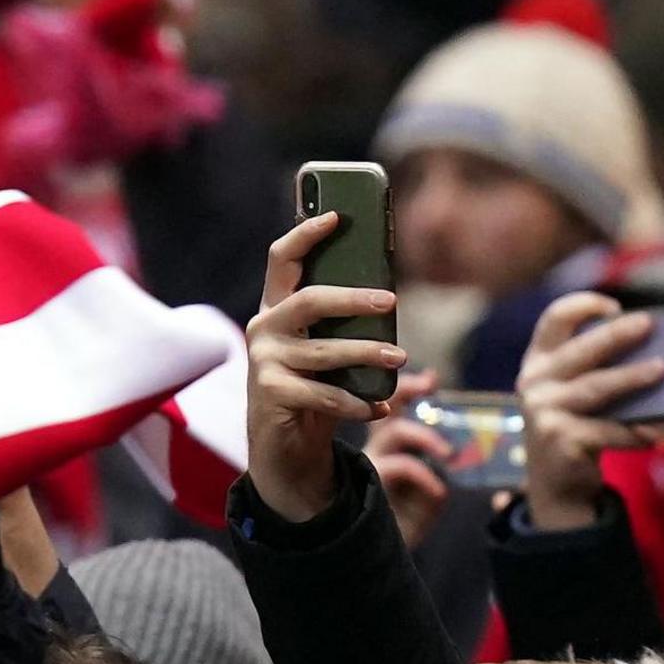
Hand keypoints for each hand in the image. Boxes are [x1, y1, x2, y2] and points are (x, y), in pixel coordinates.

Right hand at [247, 213, 408, 524]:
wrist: (285, 448)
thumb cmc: (314, 390)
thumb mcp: (328, 352)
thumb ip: (346, 325)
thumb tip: (390, 296)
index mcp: (277, 308)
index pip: (283, 259)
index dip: (306, 233)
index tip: (338, 215)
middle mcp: (264, 328)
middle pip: (310, 299)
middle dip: (353, 298)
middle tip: (390, 301)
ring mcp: (264, 360)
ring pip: (325, 351)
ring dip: (367, 354)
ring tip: (399, 358)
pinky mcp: (271, 392)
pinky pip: (324, 395)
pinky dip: (357, 403)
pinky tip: (380, 407)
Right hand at [365, 371, 448, 552]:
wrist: (376, 561)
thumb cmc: (404, 525)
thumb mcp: (427, 493)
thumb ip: (435, 472)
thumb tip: (448, 457)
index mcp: (387, 447)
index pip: (391, 406)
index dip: (410, 388)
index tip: (432, 378)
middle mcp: (374, 450)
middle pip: (383, 405)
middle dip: (406, 388)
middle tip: (429, 383)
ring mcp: (370, 465)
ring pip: (394, 431)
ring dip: (425, 436)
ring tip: (448, 453)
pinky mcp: (370, 484)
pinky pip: (401, 467)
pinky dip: (426, 476)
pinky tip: (440, 492)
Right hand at [516, 294, 659, 530]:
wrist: (557, 484)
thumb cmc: (577, 427)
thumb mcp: (577, 394)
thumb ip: (598, 371)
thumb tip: (653, 352)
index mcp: (539, 362)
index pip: (554, 320)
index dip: (583, 306)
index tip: (615, 307)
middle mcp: (535, 383)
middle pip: (580, 350)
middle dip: (616, 334)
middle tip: (649, 324)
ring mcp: (543, 413)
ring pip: (595, 388)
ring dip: (632, 378)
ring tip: (662, 370)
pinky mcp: (559, 441)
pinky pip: (605, 431)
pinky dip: (632, 433)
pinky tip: (652, 436)